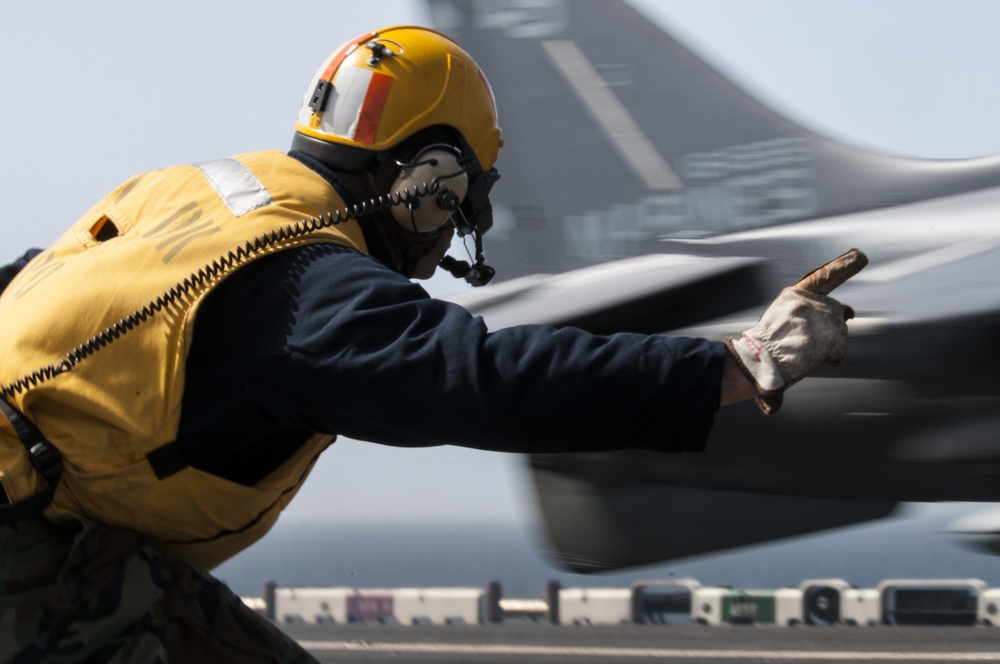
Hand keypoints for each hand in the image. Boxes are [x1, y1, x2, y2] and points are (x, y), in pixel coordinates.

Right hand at [726, 249, 866, 413]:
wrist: (763, 359)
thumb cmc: (770, 341)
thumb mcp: (783, 313)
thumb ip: (812, 307)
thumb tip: (850, 312)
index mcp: (796, 294)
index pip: (825, 275)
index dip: (844, 265)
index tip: (860, 255)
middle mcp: (812, 302)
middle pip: (835, 312)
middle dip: (828, 327)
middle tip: (808, 340)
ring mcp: (823, 319)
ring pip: (839, 332)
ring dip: (827, 344)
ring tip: (804, 351)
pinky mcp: (832, 337)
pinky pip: (841, 350)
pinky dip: (832, 358)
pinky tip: (814, 359)